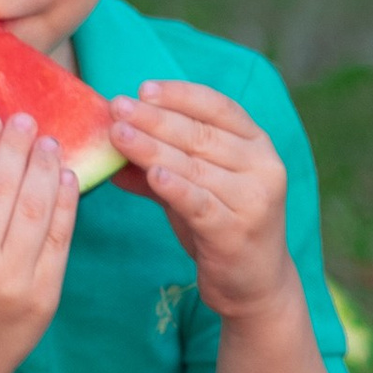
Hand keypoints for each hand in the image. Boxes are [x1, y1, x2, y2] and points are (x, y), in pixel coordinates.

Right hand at [0, 110, 77, 372]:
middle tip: (26, 121)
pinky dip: (65, 203)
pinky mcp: (44, 297)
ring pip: (36, 206)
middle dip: (17, 145)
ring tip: (48, 144)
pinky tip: (65, 179)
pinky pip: (59, 237)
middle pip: (2, 185)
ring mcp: (13, 281)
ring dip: (45, 167)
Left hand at [107, 82, 292, 320]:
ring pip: (193, 166)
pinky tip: (150, 174)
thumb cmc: (222, 224)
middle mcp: (262, 167)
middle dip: (154, 119)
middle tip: (117, 107)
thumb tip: (111, 138)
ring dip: (151, 148)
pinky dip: (174, 187)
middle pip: (200, 134)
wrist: (255, 284)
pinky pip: (200, 203)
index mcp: (258, 145)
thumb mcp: (195, 186)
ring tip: (118, 134)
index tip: (143, 88)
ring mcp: (253, 200)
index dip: (180, 95)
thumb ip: (159, 163)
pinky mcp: (236, 230)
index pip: (219, 107)